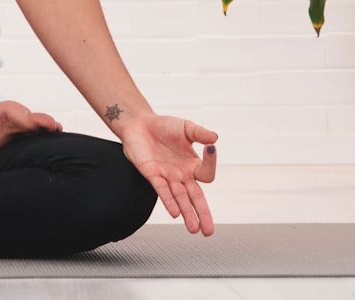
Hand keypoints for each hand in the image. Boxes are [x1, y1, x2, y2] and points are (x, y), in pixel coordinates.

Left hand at [119, 115, 217, 235]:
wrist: (139, 123)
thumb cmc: (163, 126)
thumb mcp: (186, 127)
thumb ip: (200, 133)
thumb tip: (215, 138)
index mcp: (192, 164)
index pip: (206, 173)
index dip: (211, 162)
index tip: (210, 148)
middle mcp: (181, 174)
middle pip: (195, 198)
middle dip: (202, 214)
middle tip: (209, 231)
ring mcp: (167, 176)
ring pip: (179, 198)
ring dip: (186, 213)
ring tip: (193, 229)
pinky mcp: (151, 174)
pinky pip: (161, 190)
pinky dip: (168, 201)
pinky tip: (175, 213)